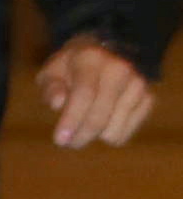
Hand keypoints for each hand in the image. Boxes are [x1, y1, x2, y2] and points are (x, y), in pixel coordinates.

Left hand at [39, 36, 155, 147]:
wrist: (104, 56)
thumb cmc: (70, 70)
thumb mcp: (52, 72)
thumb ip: (50, 87)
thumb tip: (57, 103)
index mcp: (91, 59)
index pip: (84, 94)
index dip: (71, 120)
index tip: (60, 140)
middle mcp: (119, 69)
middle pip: (100, 116)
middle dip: (80, 135)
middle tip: (66, 142)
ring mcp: (137, 84)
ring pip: (112, 130)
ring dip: (94, 135)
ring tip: (85, 121)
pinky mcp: (148, 99)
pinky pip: (124, 134)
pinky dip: (110, 134)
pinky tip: (103, 120)